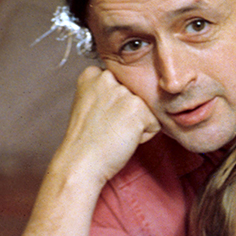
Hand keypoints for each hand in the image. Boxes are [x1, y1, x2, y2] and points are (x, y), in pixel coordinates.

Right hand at [55, 66, 159, 185]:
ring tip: (115, 132)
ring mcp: (123, 92)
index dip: (116, 104)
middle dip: (129, 112)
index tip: (100, 115)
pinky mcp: (138, 108)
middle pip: (137, 95)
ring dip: (137, 124)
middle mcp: (108, 77)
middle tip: (108, 125)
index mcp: (93, 73)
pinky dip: (144, 136)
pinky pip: (155, 124)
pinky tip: (123, 138)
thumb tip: (140, 89)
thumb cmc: (88, 138)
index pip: (124, 83)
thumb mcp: (91, 103)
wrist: (81, 161)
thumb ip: (109, 91)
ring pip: (148, 109)